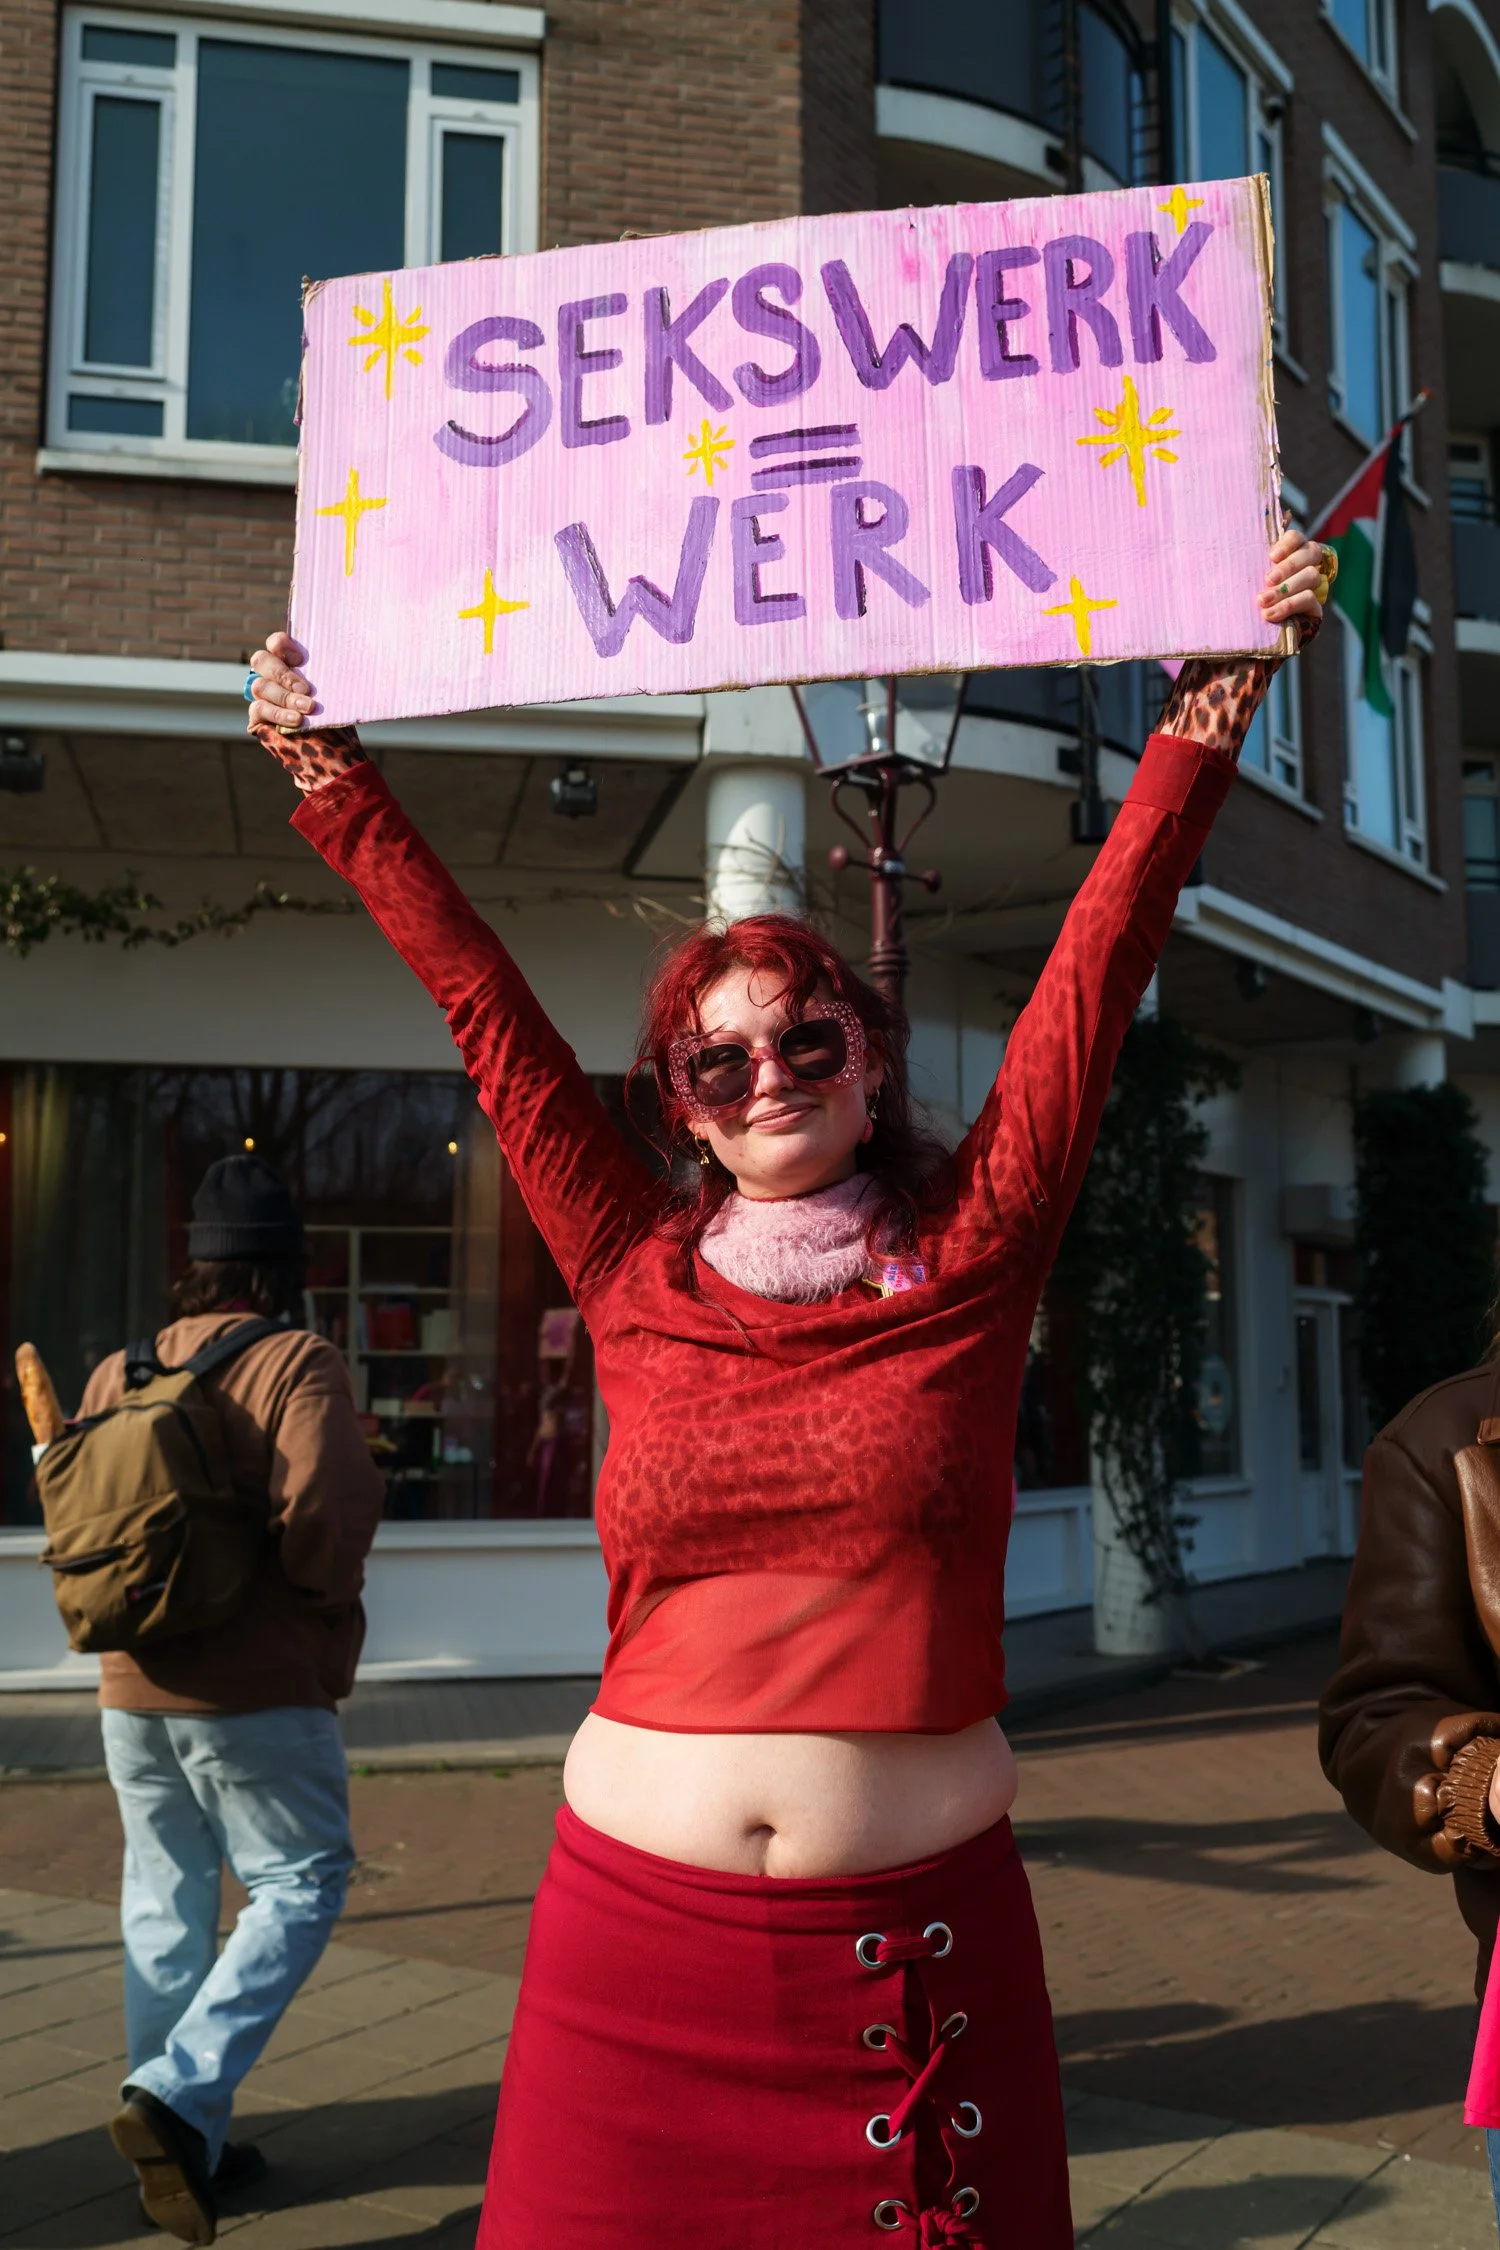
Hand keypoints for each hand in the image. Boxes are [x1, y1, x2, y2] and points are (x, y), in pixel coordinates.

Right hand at [245, 632, 364, 793]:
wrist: (335, 755)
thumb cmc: (336, 718)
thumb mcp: (336, 693)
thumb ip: (328, 675)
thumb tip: (343, 659)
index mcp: (290, 664)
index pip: (275, 643)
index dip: (281, 644)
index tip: (300, 658)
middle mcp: (272, 677)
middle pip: (261, 660)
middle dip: (283, 673)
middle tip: (306, 689)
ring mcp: (262, 697)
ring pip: (259, 686)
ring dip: (285, 696)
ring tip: (307, 708)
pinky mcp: (257, 718)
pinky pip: (259, 709)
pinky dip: (278, 714)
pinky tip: (296, 721)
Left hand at [1257, 523, 1331, 646]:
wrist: (1249, 632)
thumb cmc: (1246, 594)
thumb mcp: (1246, 573)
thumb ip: (1256, 551)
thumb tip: (1275, 519)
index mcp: (1291, 552)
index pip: (1298, 537)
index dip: (1288, 543)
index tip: (1271, 556)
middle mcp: (1306, 565)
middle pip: (1311, 553)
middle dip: (1288, 566)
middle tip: (1267, 580)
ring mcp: (1313, 586)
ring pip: (1311, 575)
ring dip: (1286, 588)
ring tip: (1263, 601)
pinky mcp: (1314, 607)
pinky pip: (1309, 599)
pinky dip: (1288, 605)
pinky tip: (1270, 614)